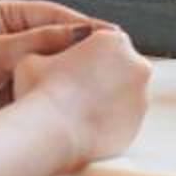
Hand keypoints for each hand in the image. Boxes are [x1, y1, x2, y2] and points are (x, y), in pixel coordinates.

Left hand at [0, 0, 106, 132]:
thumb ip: (41, 41)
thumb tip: (83, 32)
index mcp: (9, 15)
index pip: (56, 15)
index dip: (84, 24)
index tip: (110, 34)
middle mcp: (17, 35)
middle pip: (61, 36)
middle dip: (86, 45)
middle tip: (117, 53)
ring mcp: (21, 61)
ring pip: (58, 60)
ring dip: (78, 67)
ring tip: (106, 73)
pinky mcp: (22, 87)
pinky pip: (51, 81)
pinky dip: (67, 85)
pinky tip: (84, 91)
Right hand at [13, 23, 152, 168]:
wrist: (50, 134)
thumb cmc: (40, 92)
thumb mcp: (32, 58)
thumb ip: (49, 51)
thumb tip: (47, 56)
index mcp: (115, 40)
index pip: (102, 42)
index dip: (82, 55)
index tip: (67, 68)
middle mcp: (137, 65)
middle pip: (118, 67)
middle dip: (100, 77)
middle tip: (73, 92)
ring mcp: (142, 98)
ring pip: (122, 96)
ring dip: (105, 101)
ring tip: (76, 113)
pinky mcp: (137, 127)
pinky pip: (121, 122)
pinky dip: (106, 124)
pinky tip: (84, 129)